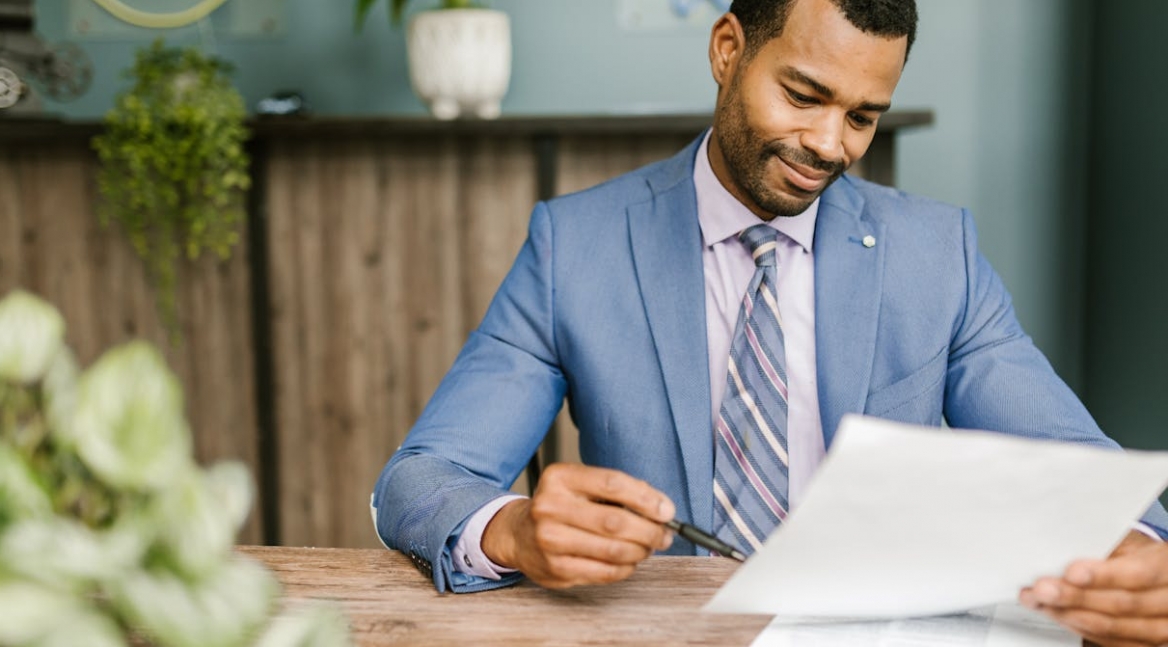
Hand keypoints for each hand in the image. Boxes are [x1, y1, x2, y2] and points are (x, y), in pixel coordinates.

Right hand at [480, 463, 674, 588]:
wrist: (518, 534)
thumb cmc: (560, 507)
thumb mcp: (581, 485)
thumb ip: (618, 492)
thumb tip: (661, 509)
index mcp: (560, 478)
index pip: (613, 483)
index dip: (647, 498)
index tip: (667, 510)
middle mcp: (550, 507)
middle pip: (616, 521)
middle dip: (650, 531)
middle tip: (664, 534)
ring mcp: (550, 540)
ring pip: (613, 550)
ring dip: (641, 551)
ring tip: (647, 547)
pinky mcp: (556, 569)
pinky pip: (605, 572)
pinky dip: (626, 568)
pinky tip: (629, 561)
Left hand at [1020, 531, 1167, 645]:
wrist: (1157, 575)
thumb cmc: (1136, 554)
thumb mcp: (1128, 543)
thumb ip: (1104, 548)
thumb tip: (1064, 548)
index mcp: (1166, 566)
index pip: (1139, 574)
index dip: (1104, 575)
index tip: (1071, 572)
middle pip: (1122, 605)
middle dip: (1075, 597)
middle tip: (1041, 588)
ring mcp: (1160, 626)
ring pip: (1112, 628)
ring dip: (1068, 614)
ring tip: (1037, 601)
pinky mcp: (1143, 643)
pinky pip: (1108, 641)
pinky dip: (1076, 626)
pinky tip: (1054, 613)